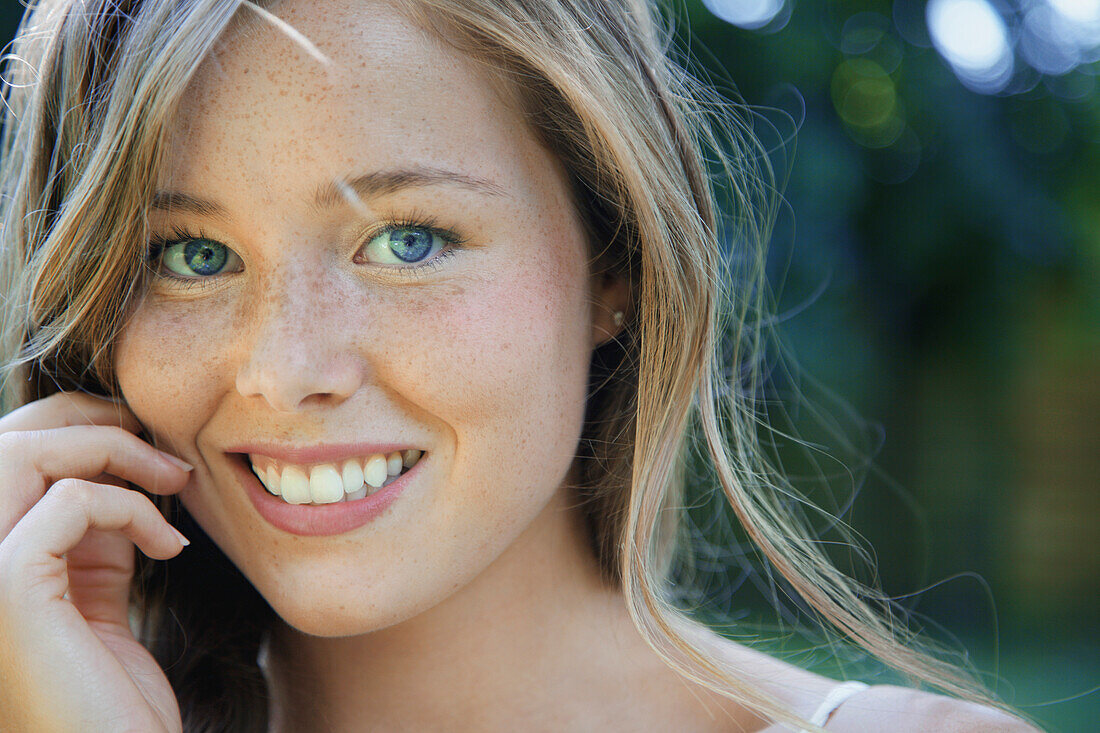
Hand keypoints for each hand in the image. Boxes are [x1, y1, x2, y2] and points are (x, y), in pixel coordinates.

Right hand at [0, 391, 191, 732]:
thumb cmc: (109, 697)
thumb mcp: (93, 595)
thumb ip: (90, 535)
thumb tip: (119, 463)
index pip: (5, 453)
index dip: (74, 429)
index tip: (148, 448)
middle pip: (7, 440)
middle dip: (93, 424)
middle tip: (168, 459)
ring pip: (24, 453)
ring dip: (115, 452)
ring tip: (176, 485)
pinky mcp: (5, 588)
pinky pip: (70, 501)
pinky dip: (131, 508)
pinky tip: (170, 548)